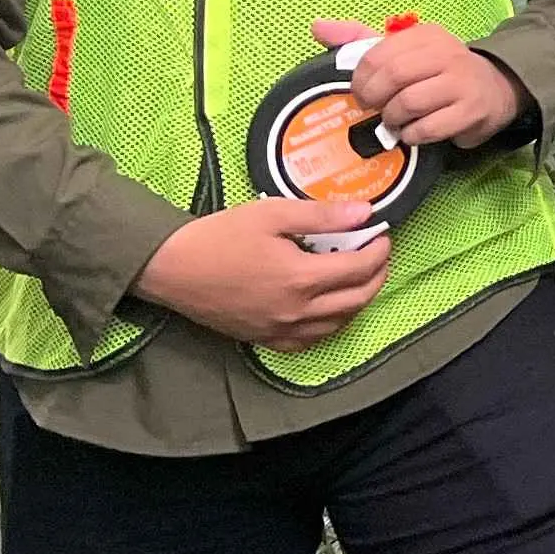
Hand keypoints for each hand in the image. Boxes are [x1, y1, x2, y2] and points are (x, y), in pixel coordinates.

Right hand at [132, 199, 394, 348]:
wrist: (172, 268)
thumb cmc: (221, 236)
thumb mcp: (273, 213)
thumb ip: (323, 215)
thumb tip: (366, 213)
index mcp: (301, 279)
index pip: (359, 270)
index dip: (379, 250)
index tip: (381, 233)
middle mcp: (296, 312)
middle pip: (356, 300)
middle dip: (376, 276)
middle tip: (378, 254)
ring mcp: (280, 331)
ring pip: (338, 324)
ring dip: (358, 301)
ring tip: (360, 276)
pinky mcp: (264, 340)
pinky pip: (311, 340)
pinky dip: (330, 324)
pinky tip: (330, 306)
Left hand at [315, 16, 522, 149]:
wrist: (494, 87)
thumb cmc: (438, 71)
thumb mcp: (404, 51)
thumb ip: (360, 41)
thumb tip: (317, 27)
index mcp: (426, 35)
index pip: (378, 53)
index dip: (361, 78)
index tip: (361, 91)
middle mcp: (447, 53)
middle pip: (393, 76)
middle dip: (374, 99)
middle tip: (373, 109)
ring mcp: (462, 82)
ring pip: (409, 103)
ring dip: (393, 119)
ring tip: (395, 121)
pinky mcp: (471, 111)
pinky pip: (428, 128)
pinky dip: (412, 135)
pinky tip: (413, 132)